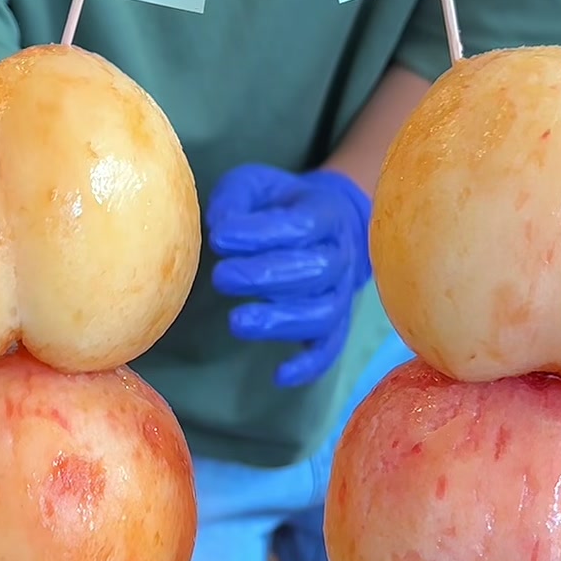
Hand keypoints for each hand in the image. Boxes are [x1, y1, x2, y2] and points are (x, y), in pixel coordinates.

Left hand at [208, 164, 371, 387]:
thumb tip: (221, 228)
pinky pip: (330, 348)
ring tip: (237, 322)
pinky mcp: (334, 324)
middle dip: (266, 276)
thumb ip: (236, 199)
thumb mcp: (256, 185)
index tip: (220, 238)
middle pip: (316, 271)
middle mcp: (341, 255)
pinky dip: (309, 365)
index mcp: (326, 213)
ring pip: (323, 313)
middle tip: (222, 277)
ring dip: (281, 321)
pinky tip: (278, 375)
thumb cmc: (280, 205)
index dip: (262, 234)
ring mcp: (341, 293)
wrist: (328, 223)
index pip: (302, 225)